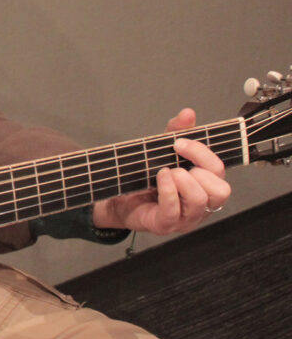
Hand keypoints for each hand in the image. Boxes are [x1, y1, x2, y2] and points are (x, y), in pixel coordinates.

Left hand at [93, 108, 231, 234]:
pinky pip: (173, 210)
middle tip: (175, 163)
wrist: (118, 199)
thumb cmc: (146, 178)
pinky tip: (160, 178)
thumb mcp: (162, 151)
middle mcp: (201, 205)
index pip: (220, 171)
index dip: (202, 153)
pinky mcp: (165, 224)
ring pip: (200, 200)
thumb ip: (177, 132)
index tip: (179, 143)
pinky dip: (167, 190)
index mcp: (205, 187)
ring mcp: (185, 218)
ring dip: (182, 180)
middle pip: (221, 189)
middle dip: (198, 169)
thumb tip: (188, 113)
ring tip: (166, 172)